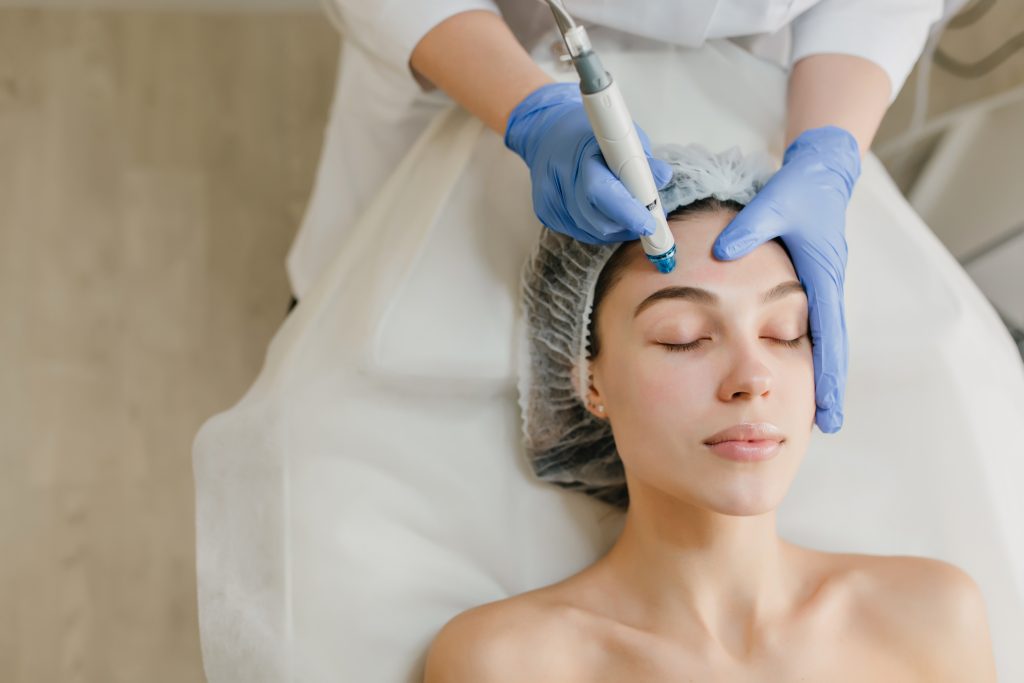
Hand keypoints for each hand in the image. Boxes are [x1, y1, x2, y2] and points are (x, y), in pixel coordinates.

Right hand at [504, 81, 672, 244]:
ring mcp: (549, 198)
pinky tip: (605, 213)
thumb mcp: (621, 135)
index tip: (650, 224)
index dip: (628, 211)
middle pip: (597, 219)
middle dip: (627, 224)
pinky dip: (600, 228)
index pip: (602, 191)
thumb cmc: (590, 134)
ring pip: (591, 231)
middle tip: (647, 221)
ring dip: (616, 228)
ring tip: (628, 212)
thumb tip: (662, 177)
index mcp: (579, 152)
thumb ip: (641, 158)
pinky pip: (581, 232)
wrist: (547, 133)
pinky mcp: (545, 213)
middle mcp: (559, 178)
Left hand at [712, 126, 860, 432]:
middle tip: (826, 424)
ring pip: (825, 340)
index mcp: (822, 276)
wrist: (820, 174)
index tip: (827, 409)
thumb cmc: (797, 190)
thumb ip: (747, 229)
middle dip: (830, 386)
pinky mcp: (816, 284)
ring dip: (823, 374)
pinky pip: (815, 326)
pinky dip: (812, 352)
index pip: (828, 335)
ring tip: (817, 410)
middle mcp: (827, 288)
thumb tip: (721, 254)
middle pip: (832, 347)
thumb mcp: (773, 206)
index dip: (828, 375)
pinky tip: (801, 372)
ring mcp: (824, 288)